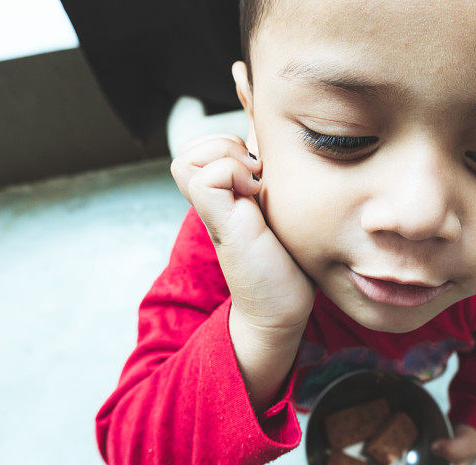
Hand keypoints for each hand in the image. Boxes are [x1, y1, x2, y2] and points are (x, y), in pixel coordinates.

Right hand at [170, 134, 316, 330]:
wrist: (281, 309)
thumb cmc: (287, 263)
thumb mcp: (280, 209)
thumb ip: (273, 180)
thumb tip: (286, 147)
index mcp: (226, 194)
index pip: (205, 146)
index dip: (230, 143)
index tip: (259, 168)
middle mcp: (214, 200)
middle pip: (190, 149)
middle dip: (225, 146)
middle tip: (255, 172)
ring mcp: (213, 211)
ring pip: (188, 157)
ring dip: (226, 159)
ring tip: (253, 183)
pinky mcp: (220, 223)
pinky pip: (206, 177)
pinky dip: (232, 175)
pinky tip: (255, 196)